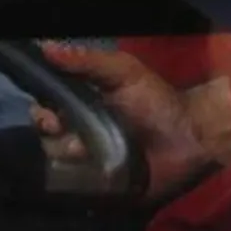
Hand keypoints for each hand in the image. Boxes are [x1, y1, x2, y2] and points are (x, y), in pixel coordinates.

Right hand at [33, 43, 217, 199]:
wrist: (189, 138)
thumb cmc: (157, 101)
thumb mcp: (124, 72)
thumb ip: (87, 60)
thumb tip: (46, 46)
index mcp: (83, 103)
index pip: (47, 106)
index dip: (42, 109)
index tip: (48, 111)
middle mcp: (81, 131)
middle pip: (46, 134)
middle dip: (49, 130)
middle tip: (61, 127)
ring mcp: (90, 159)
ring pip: (57, 158)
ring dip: (65, 152)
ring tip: (83, 148)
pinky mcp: (100, 183)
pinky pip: (75, 184)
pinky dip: (75, 178)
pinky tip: (87, 168)